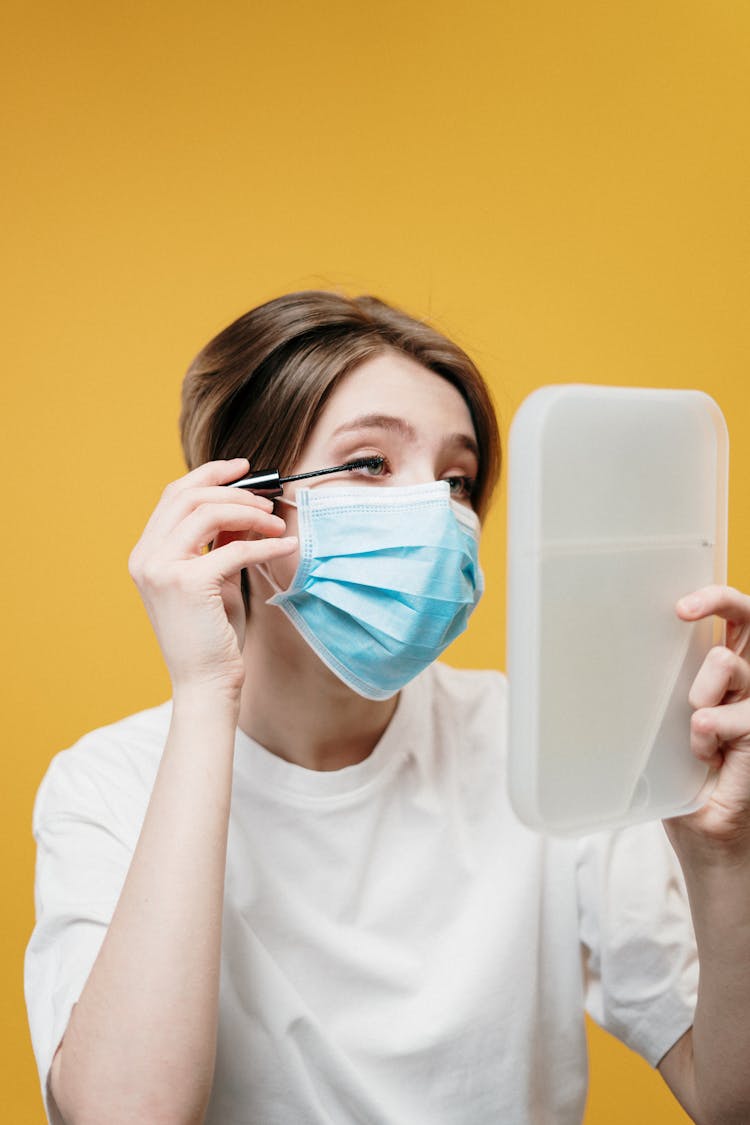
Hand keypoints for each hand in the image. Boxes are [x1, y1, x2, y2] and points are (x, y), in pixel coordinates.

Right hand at [128, 459, 297, 700]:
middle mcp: (146, 557)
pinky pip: (234, 548)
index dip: (210, 474)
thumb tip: (244, 506)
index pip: (174, 495)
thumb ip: (220, 542)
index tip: (244, 468)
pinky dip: (265, 543)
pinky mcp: (187, 584)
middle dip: (235, 490)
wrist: (205, 683)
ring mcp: (161, 569)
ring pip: (207, 512)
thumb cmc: (212, 634)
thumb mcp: (214, 578)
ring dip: (250, 512)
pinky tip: (286, 545)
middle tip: (269, 500)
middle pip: (188, 496)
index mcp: (146, 553)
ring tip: (277, 524)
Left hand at [669, 585, 749, 848]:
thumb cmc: (683, 782)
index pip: (736, 620)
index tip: (680, 606)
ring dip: (699, 692)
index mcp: (726, 677)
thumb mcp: (662, 726)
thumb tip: (617, 656)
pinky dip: (709, 733)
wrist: (707, 838)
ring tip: (694, 731)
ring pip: (729, 664)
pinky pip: (733, 715)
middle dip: (721, 601)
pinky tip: (706, 756)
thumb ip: (659, 693)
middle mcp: (748, 686)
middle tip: (684, 611)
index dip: (715, 599)